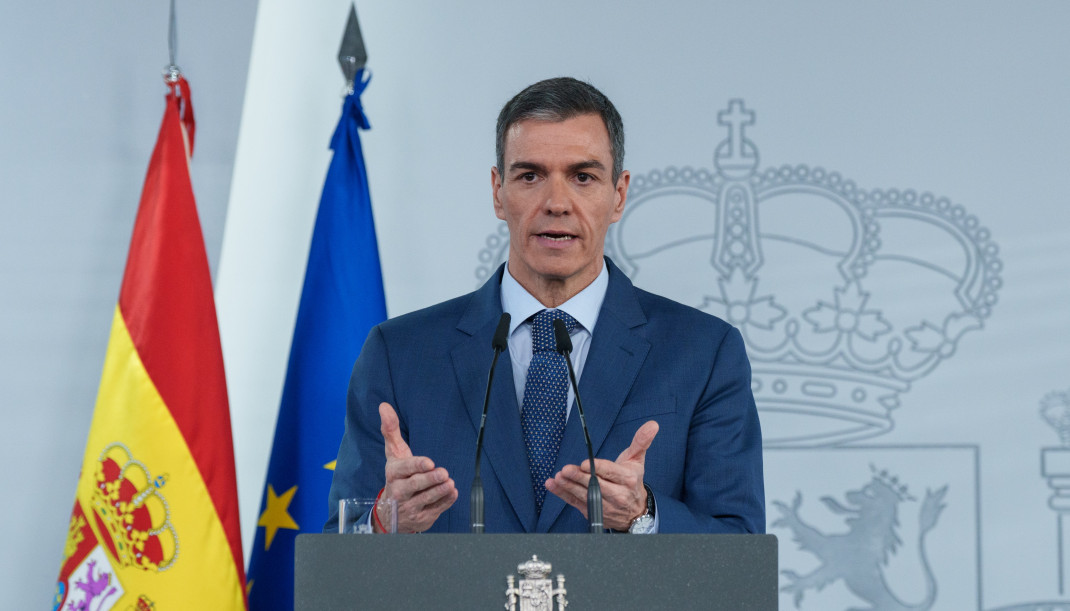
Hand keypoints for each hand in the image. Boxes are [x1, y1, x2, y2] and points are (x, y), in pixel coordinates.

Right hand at [378, 402, 457, 531]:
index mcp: (393, 474)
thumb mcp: (393, 454)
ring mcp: (410, 507)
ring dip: (440, 491)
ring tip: (450, 483)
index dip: (417, 466)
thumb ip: (390, 430)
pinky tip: (453, 493)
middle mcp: (399, 492)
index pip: (404, 469)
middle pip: (416, 485)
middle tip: (444, 473)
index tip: (430, 462)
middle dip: (430, 479)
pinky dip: (445, 502)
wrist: (389, 512)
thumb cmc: (396, 476)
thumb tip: (384, 406)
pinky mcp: (422, 517)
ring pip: (426, 499)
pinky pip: (435, 509)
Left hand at [546, 420, 658, 530]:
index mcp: (628, 479)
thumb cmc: (633, 481)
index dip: (598, 468)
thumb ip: (641, 441)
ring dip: (569, 487)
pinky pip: (576, 503)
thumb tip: (652, 425)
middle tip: (566, 469)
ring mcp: (605, 506)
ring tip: (558, 477)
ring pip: (585, 496)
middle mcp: (618, 495)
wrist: (635, 512)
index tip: (585, 464)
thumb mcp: (637, 460)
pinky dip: (562, 494)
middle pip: (596, 485)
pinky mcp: (593, 513)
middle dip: (580, 478)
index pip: (611, 472)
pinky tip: (553, 485)